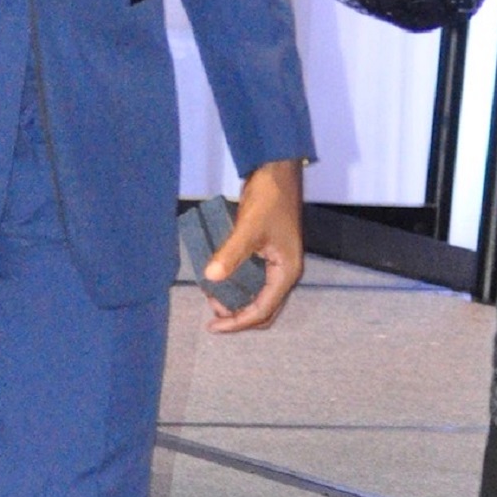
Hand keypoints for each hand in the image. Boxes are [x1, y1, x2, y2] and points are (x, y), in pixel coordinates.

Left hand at [204, 158, 304, 333]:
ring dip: (236, 300)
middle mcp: (284, 272)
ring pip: (258, 295)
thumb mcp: (249, 227)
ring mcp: (277, 263)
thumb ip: (230, 254)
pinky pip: (253, 279)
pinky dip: (236, 284)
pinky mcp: (268, 253)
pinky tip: (219, 278)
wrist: (277, 171)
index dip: (238, 322)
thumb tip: (210, 278)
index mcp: (286, 272)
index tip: (212, 326)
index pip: (263, 311)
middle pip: (264, 309)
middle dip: (237, 316)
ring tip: (212, 295)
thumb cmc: (269, 198)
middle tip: (211, 314)